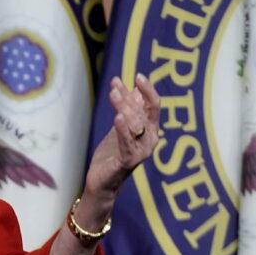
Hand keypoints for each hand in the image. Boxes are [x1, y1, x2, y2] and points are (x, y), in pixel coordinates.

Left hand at [84, 73, 160, 199]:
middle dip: (129, 97)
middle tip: (115, 85)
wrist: (102, 179)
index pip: (153, 105)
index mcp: (150, 129)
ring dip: (124, 107)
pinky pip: (127, 142)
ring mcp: (141, 151)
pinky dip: (123, 129)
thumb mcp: (121, 126)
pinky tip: (118, 117)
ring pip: (135, 124)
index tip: (138, 75)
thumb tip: (135, 86)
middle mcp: (150, 140)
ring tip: (113, 94)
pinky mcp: (128, 161)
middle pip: (143, 112)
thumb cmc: (113, 152)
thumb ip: (129, 108)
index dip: (148, 90)